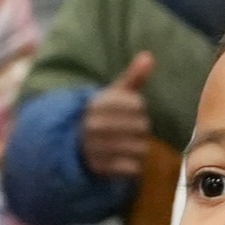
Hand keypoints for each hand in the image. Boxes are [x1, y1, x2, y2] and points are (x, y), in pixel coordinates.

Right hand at [81, 53, 157, 180]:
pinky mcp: (98, 168)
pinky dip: (133, 165)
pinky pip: (133, 168)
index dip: (139, 108)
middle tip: (128, 130)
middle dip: (140, 129)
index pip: (138, 104)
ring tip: (125, 144)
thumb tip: (149, 56)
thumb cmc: (104, 116)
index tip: (128, 110)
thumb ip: (133, 77)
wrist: (76, 145)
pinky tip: (123, 160)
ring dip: (138, 147)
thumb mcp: (114, 95)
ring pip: (140, 148)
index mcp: (96, 104)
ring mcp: (93, 147)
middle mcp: (92, 125)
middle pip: (142, 126)